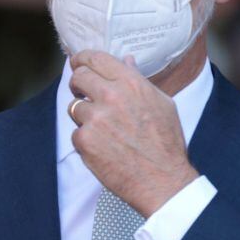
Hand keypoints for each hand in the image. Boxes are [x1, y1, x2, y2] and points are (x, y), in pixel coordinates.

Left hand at [68, 51, 198, 216]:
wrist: (161, 180)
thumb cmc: (165, 143)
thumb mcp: (162, 103)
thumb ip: (139, 80)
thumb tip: (126, 61)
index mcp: (130, 83)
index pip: (95, 58)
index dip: (81, 58)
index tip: (77, 62)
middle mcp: (110, 96)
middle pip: (78, 77)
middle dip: (77, 84)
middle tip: (82, 92)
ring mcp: (95, 119)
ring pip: (74, 107)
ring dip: (84, 116)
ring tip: (104, 130)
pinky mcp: (84, 140)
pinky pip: (76, 132)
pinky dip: (86, 140)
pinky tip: (105, 148)